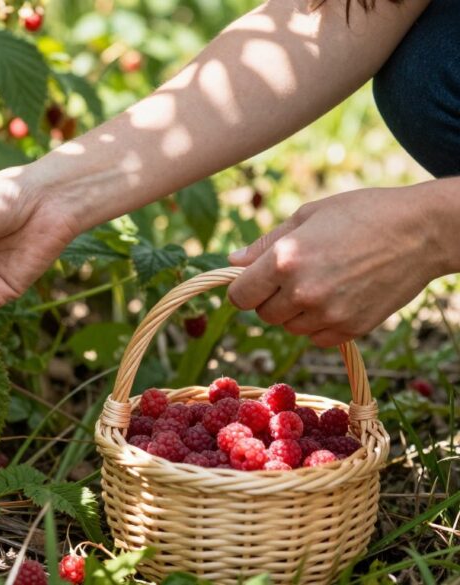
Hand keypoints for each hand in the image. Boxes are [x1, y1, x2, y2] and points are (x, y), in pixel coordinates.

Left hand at [227, 186, 444, 346]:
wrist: (422, 231)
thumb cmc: (362, 213)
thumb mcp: (308, 215)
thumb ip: (266, 242)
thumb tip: (232, 261)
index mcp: (285, 260)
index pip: (240, 296)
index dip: (244, 289)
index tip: (254, 282)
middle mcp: (302, 291)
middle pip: (264, 314)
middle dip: (271, 298)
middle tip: (295, 277)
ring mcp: (328, 314)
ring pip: (290, 327)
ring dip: (296, 312)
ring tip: (321, 283)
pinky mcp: (351, 328)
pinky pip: (316, 339)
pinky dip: (320, 325)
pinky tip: (337, 298)